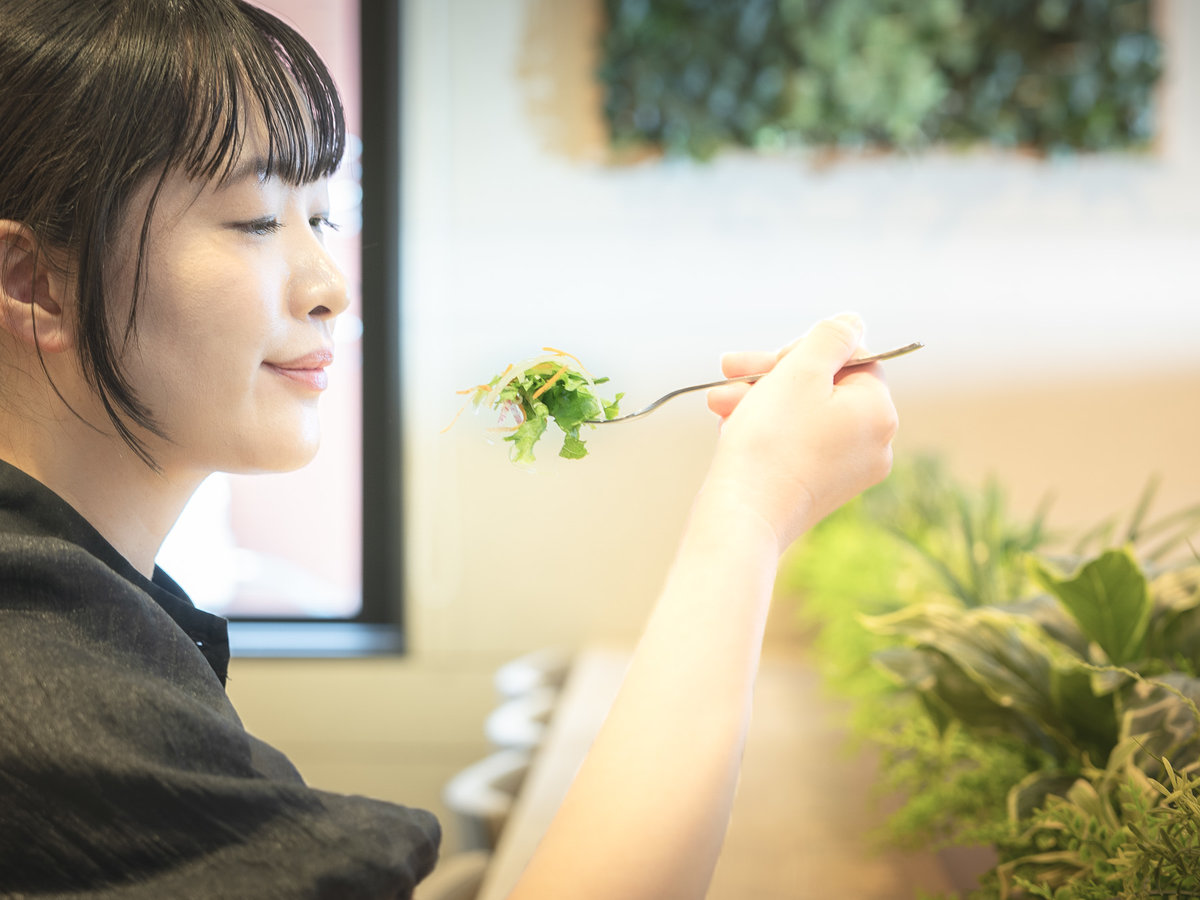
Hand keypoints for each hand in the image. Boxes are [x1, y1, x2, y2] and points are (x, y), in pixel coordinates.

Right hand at [702, 313, 898, 550]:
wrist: (743, 516)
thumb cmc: (770, 441)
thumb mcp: (801, 371)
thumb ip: (831, 337)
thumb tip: (853, 322)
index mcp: (879, 411)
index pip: (852, 357)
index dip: (805, 351)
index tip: (768, 360)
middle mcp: (874, 443)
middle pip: (824, 386)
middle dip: (771, 375)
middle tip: (729, 368)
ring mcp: (848, 471)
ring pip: (803, 414)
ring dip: (758, 399)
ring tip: (717, 401)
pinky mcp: (820, 489)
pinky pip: (796, 443)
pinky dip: (765, 429)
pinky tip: (729, 426)